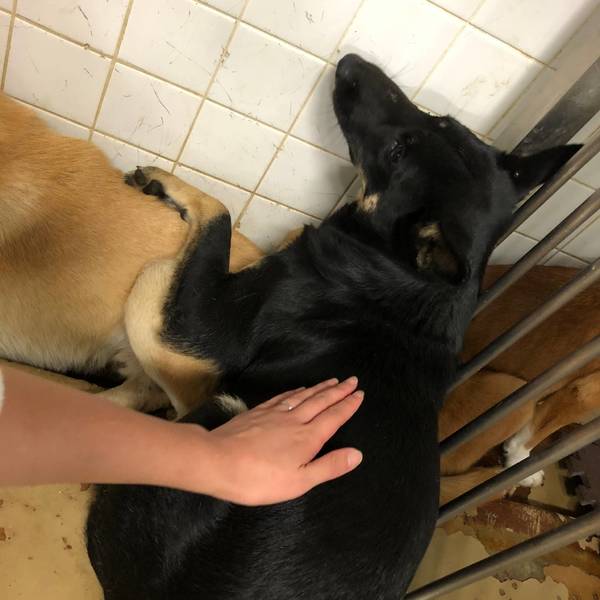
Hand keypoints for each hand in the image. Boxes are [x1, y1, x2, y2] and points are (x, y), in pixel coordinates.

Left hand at [200, 378, 363, 504]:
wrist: (218, 461)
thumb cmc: (260, 479)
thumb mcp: (300, 481)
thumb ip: (329, 466)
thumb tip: (357, 454)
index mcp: (308, 437)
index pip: (334, 417)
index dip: (348, 405)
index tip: (359, 393)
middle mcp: (294, 420)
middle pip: (321, 401)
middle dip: (338, 390)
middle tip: (352, 380)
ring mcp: (274, 413)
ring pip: (303, 396)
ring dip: (320, 388)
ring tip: (332, 381)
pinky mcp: (258, 412)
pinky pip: (283, 397)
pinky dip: (295, 391)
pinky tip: (298, 390)